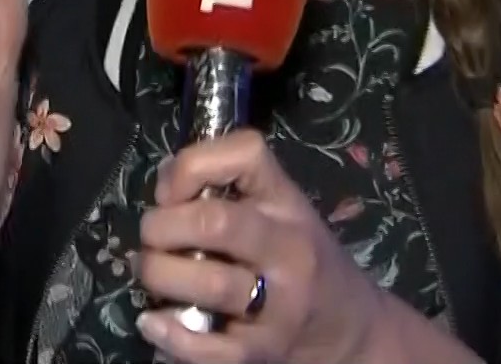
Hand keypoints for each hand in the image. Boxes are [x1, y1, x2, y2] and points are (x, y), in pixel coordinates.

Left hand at [133, 131, 464, 363]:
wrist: (351, 328)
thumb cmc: (301, 256)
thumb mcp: (277, 209)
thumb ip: (224, 187)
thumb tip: (164, 187)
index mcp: (286, 203)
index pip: (245, 155)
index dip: (191, 165)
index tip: (169, 191)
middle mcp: (288, 248)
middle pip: (216, 223)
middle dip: (162, 227)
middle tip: (151, 237)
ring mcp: (279, 304)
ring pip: (212, 284)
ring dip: (160, 276)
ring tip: (150, 274)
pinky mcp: (264, 350)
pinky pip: (209, 347)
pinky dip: (170, 334)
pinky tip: (153, 322)